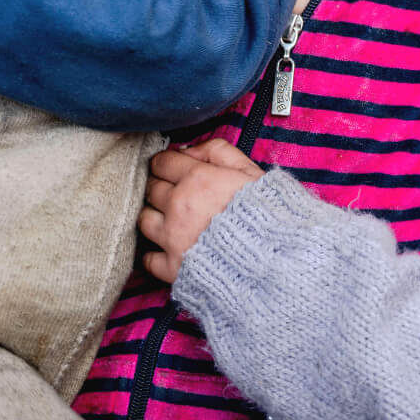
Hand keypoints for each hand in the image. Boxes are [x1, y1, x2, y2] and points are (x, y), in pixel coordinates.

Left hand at [139, 138, 264, 282]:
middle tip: (176, 195)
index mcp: (197, 179)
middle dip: (161, 188)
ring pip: (144, 220)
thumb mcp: (251, 172)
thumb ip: (218, 152)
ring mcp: (173, 238)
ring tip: (172, 221)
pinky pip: (148, 259)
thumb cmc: (268, 215)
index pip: (161, 162)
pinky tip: (170, 250)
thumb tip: (189, 150)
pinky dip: (155, 254)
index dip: (166, 164)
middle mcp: (179, 206)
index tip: (172, 170)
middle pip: (151, 188)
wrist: (276, 260)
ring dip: (155, 218)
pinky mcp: (173, 268)